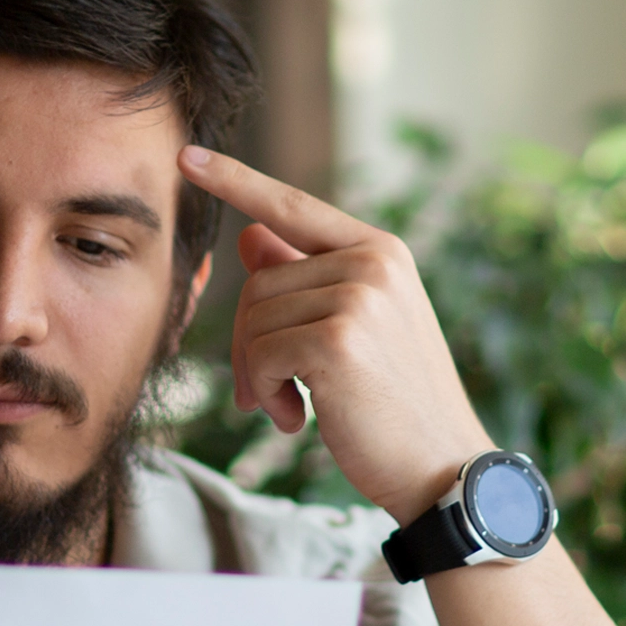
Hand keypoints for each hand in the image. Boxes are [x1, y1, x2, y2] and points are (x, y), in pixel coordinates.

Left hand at [178, 146, 490, 523]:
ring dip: (258, 376)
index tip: (186, 156)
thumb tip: (248, 233)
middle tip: (264, 394)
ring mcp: (360, 296)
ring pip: (255, 318)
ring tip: (294, 408)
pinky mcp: (340, 338)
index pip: (290, 206)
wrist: (440, 469)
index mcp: (379, 251)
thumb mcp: (350, 332)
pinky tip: (298, 419)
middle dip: (249, 344)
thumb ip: (302, 281)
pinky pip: (262, 353)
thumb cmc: (390, 404)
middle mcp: (374, 261)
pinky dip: (265, 392)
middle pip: (257, 281)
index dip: (234, 181)